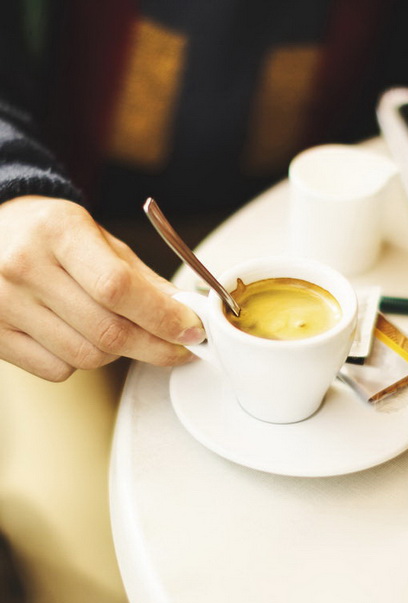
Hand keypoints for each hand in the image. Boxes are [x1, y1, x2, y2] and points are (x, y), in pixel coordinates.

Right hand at [0, 196, 203, 380]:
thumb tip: (187, 315)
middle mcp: (25, 266)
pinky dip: (81, 362)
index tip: (193, 331)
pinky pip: (58, 370)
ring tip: (121, 331)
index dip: (163, 317)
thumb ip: (144, 279)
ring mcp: (3, 303)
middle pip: (108, 331)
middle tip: (179, 347)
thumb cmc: (51, 236)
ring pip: (87, 357)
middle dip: (156, 347)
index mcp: (59, 232)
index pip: (119, 288)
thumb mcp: (100, 239)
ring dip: (119, 354)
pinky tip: (80, 336)